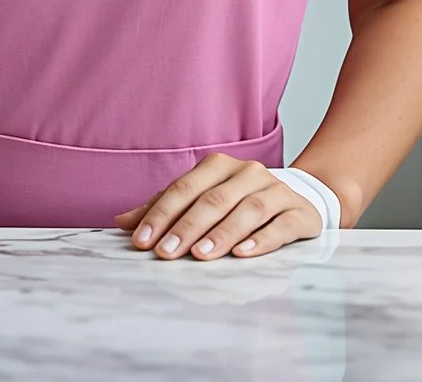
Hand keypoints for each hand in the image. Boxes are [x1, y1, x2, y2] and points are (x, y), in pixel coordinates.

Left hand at [114, 155, 340, 261]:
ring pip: (246, 211)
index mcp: (218, 166)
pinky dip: (261, 239)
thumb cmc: (239, 202)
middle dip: (187, 228)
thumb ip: (165, 210)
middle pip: (213, 200)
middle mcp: (247, 173)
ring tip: (201, 255)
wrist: (299, 201)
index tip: (142, 241)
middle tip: (167, 253)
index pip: (184, 189)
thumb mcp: (201, 200)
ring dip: (221, 234)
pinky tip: (243, 253)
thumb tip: (121, 222)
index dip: (161, 214)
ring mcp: (276, 191)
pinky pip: (280, 225)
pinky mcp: (299, 213)